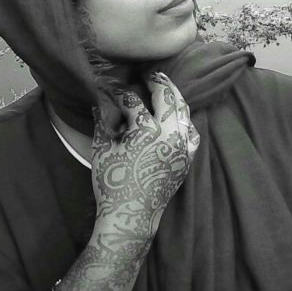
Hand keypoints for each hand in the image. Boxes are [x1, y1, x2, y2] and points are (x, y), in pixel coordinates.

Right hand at [91, 72, 199, 243]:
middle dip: (158, 82)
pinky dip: (184, 119)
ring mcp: (182, 147)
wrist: (131, 217)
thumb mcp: (101, 149)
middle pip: (168, 98)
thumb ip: (102, 122)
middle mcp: (170, 135)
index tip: (115, 88)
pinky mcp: (187, 159)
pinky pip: (191, 131)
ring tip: (164, 88)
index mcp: (146, 131)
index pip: (134, 102)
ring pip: (184, 112)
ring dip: (174, 97)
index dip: (122, 93)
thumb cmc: (111, 183)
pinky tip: (175, 116)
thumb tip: (100, 101)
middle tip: (150, 73)